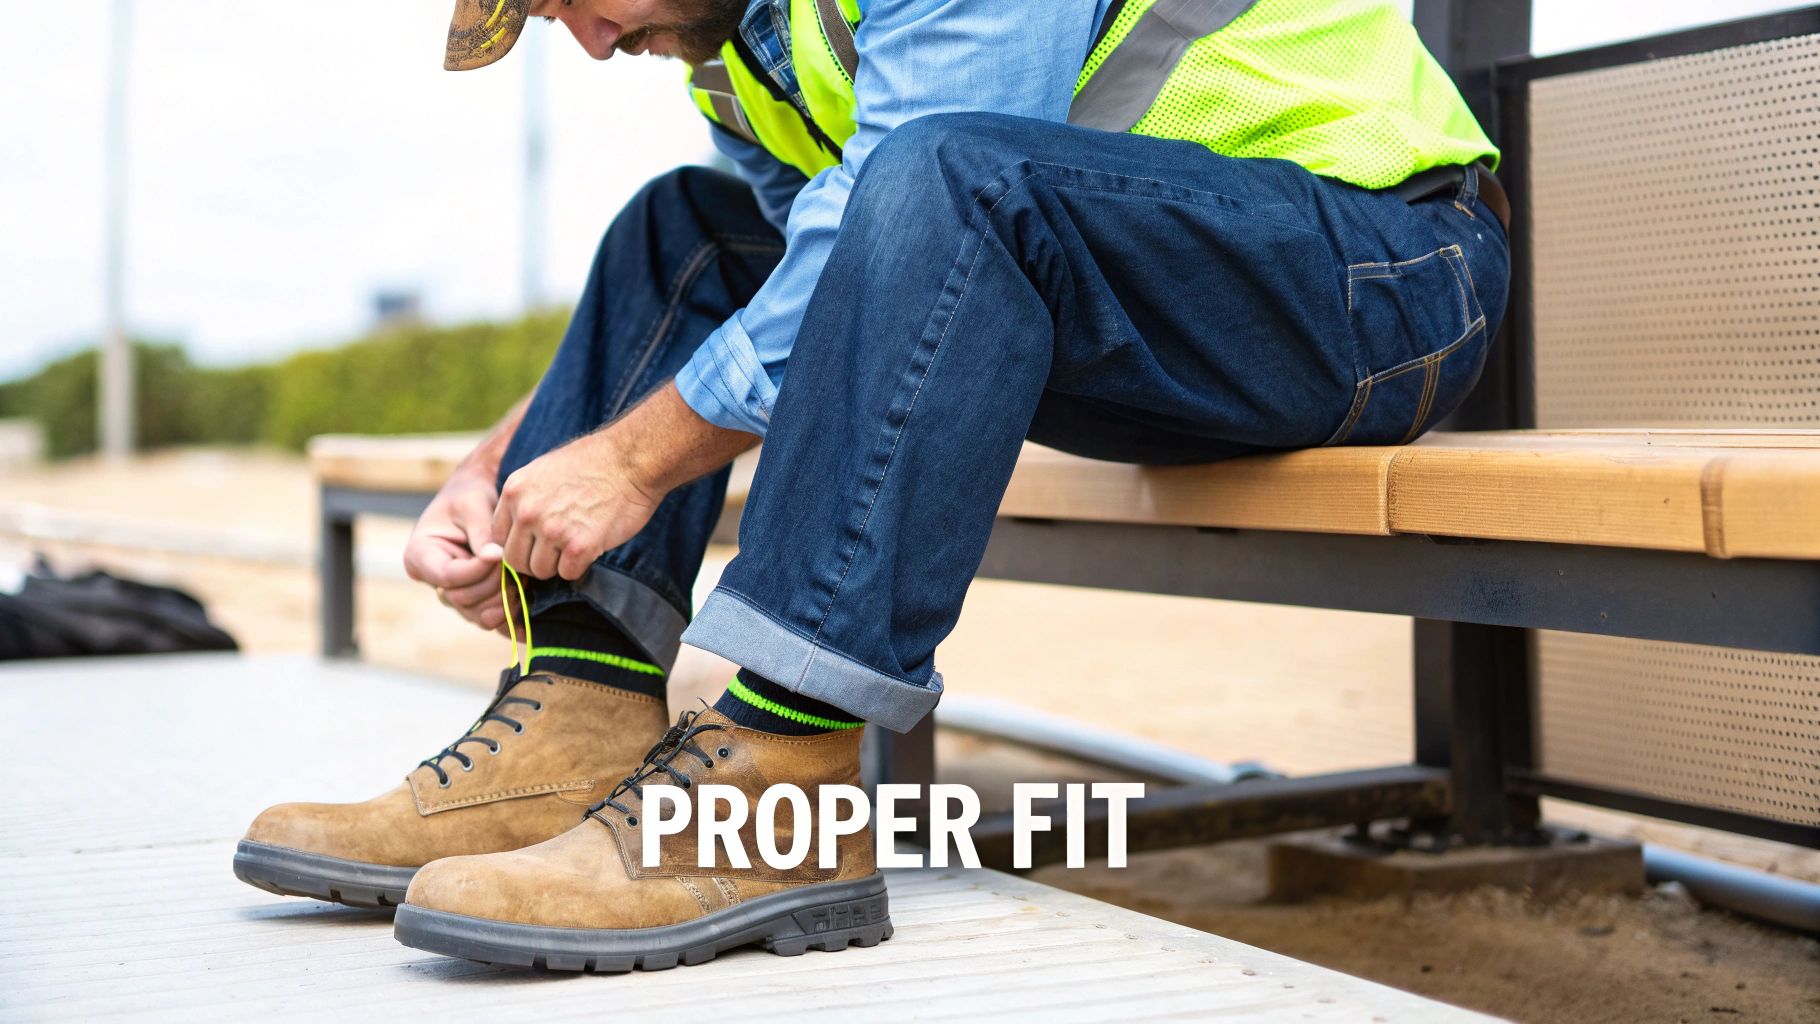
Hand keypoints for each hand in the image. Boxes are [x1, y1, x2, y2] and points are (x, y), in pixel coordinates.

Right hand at [403, 467, 508, 631]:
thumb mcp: (472, 506)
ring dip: (504, 602)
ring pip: (477, 614)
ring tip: (523, 581)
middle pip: (462, 599)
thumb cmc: (470, 496)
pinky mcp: (476, 600)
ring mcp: (455, 593)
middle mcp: (434, 581)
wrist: (477, 497)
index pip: (447, 576)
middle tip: (515, 567)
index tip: (498, 554)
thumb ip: (481, 532)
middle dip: (493, 585)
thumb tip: (495, 557)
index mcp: (420, 555)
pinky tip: (526, 619)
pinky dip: (509, 620)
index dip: (475, 570)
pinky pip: (490, 620)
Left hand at [491, 431, 662, 581]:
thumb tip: (515, 530)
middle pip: (515, 561)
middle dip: (535, 560)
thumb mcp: (543, 470)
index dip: (520, 544)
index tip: (538, 542)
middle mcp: (527, 512)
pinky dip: (580, 566)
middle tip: (558, 551)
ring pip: (541, 571)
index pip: (498, 538)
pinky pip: (568, 574)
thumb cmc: (594, 462)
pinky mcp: (579, 546)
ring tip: (578, 544)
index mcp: (514, 492)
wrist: (631, 460)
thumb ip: (524, 499)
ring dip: (559, 564)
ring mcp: (552, 530)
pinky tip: (592, 546)